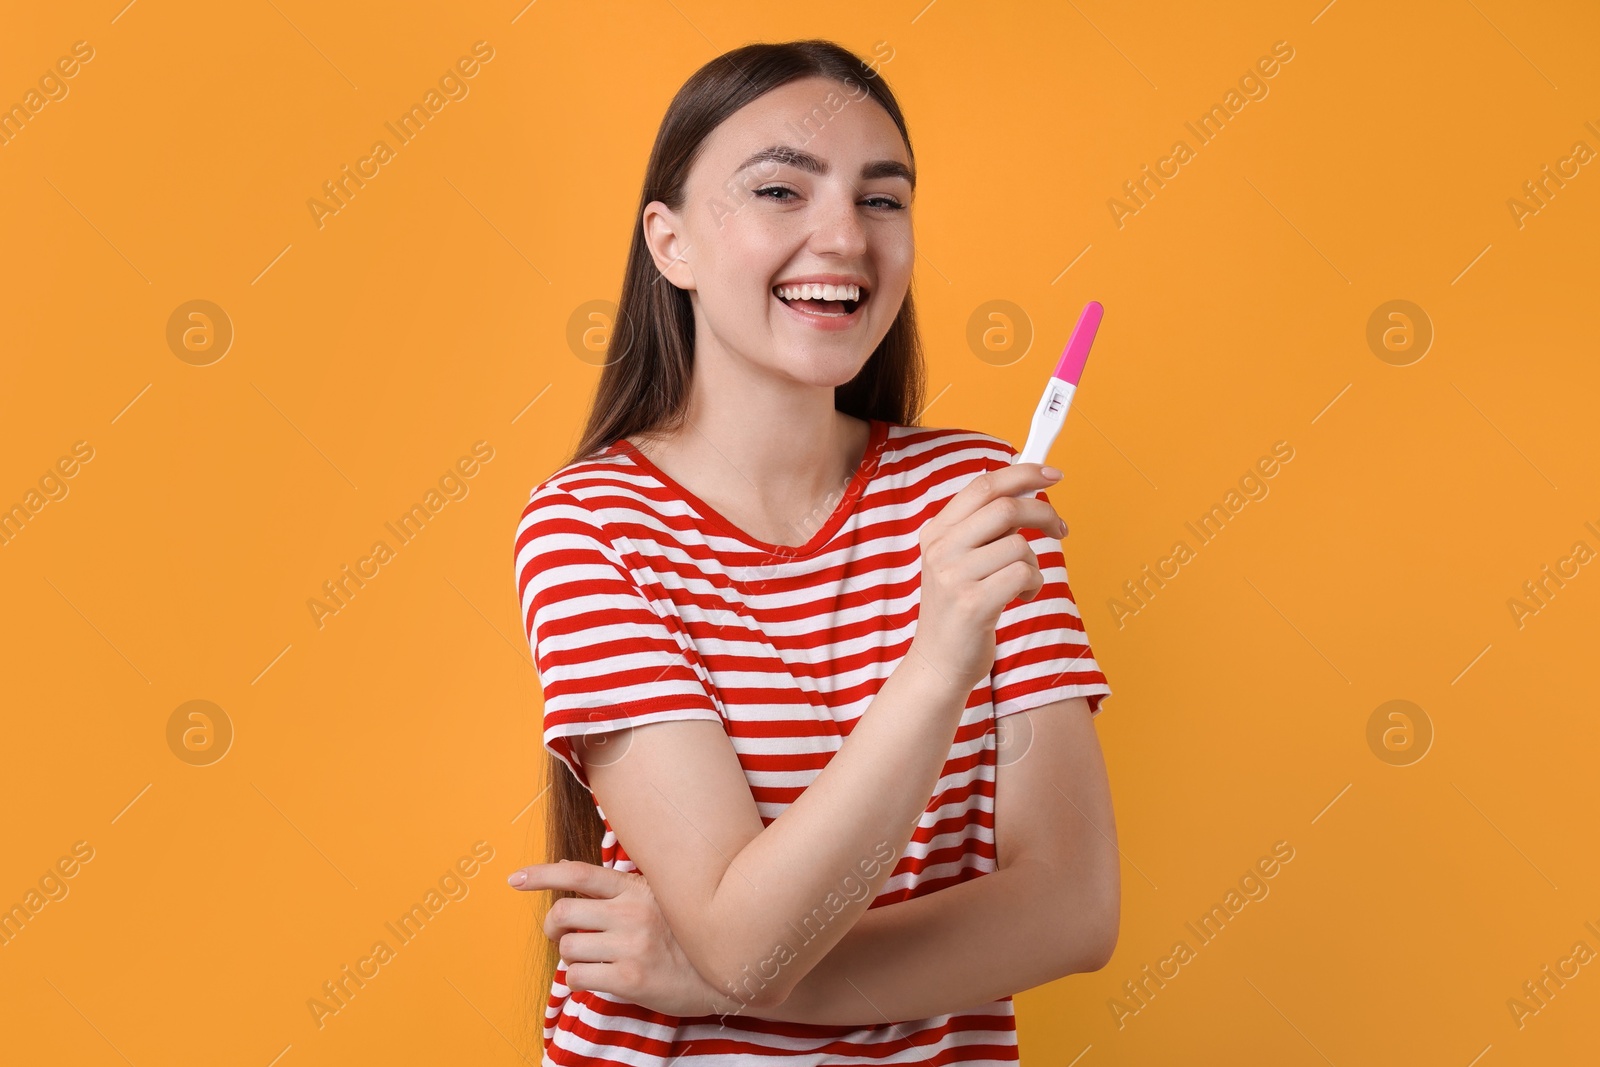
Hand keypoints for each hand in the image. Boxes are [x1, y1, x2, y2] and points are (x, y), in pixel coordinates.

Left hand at [508, 859, 738, 1018]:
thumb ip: (624, 892)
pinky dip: (581, 981)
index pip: (578, 874)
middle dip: (553, 928)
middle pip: (563, 913)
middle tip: (561, 937)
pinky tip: (602, 979)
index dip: (541, 875)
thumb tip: (574, 887)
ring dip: (573, 959)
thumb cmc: (688, 936)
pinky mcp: (631, 979)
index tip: (515, 880)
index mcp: (636, 889)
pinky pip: (579, 978)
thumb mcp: (661, 900)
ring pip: (568, 949)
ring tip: (595, 962)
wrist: (728, 971)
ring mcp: (631, 946)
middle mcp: (631, 912)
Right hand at [911, 462, 1066, 691]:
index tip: (1051, 474)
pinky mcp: (973, 604)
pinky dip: (1034, 585)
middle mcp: (941, 549)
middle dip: (1044, 513)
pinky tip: (1021, 597)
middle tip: (1060, 529)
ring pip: (1019, 545)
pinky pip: (1023, 574)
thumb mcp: (958, 561)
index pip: (983, 486)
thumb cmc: (959, 609)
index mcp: (936, 531)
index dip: (1022, 474)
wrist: (939, 662)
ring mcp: (954, 576)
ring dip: (1035, 563)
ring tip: (1023, 582)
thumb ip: (983, 529)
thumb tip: (1027, 494)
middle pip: (1005, 507)